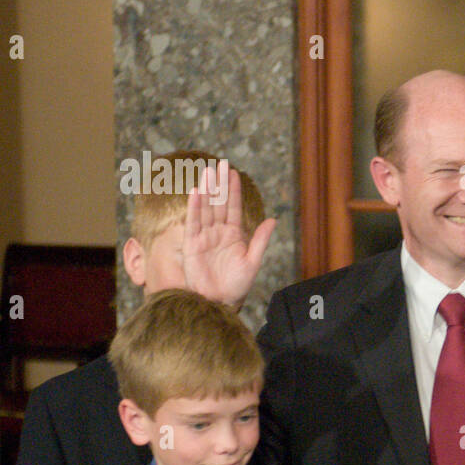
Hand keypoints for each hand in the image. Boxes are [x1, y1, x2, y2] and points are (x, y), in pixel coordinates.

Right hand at [183, 159, 275, 306]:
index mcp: (234, 235)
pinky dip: (194, 207)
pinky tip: (196, 192)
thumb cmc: (236, 286)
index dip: (233, 190)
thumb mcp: (253, 262)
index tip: (233, 172)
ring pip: (205, 208)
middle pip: (219, 203)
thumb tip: (272, 220)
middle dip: (220, 184)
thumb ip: (260, 241)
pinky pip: (193, 222)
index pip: (233, 207)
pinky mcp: (192, 244)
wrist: (218, 301)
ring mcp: (204, 237)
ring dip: (207, 190)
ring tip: (208, 171)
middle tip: (220, 163)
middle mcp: (218, 232)